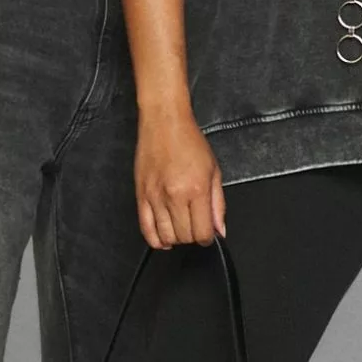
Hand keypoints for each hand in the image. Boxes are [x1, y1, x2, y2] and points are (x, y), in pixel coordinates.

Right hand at [136, 106, 226, 248]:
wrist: (165, 123)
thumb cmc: (189, 141)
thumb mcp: (214, 171)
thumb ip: (218, 204)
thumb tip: (219, 229)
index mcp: (196, 190)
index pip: (202, 232)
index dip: (208, 238)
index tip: (208, 234)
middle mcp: (175, 196)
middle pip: (184, 237)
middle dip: (193, 238)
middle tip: (195, 228)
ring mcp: (155, 197)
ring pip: (165, 236)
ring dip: (175, 239)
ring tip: (180, 230)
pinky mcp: (141, 195)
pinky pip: (145, 227)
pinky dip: (155, 239)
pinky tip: (163, 239)